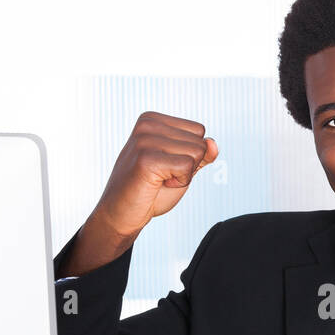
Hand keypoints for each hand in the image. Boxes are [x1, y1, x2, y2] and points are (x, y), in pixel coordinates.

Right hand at [95, 111, 218, 236]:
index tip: (165, 165)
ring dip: (183, 174)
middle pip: (199, 142)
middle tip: (161, 176)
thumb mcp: (182, 167)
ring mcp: (145, 140)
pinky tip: (157, 184)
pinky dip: (179, 182)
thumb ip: (200, 154)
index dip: (190, 155)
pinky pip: (188, 166)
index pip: (198, 131)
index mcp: (152, 119)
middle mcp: (147, 124)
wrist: (121, 214)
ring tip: (158, 179)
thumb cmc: (150, 191)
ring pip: (196, 153)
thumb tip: (213, 143)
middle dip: (188, 165)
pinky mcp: (147, 158)